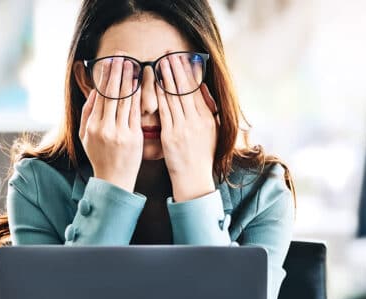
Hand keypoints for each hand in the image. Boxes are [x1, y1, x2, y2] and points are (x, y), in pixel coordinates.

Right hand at [78, 58, 142, 192]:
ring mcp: (120, 133)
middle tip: (122, 56)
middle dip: (117, 73)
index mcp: (92, 126)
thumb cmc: (99, 157)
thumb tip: (94, 92)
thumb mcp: (85, 136)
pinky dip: (137, 97)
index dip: (106, 76)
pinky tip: (140, 84)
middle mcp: (105, 128)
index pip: (100, 96)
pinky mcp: (134, 137)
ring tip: (132, 64)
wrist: (114, 180)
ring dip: (129, 80)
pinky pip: (136, 112)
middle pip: (112, 94)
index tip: (110, 61)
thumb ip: (88, 113)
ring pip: (125, 100)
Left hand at [156, 55, 218, 201]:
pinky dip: (160, 96)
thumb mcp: (211, 132)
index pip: (197, 89)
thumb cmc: (200, 157)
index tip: (182, 57)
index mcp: (207, 118)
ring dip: (167, 77)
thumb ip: (208, 110)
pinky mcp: (171, 136)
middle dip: (177, 68)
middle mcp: (197, 120)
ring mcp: (184, 128)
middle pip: (186, 89)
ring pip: (175, 97)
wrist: (194, 180)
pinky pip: (164, 111)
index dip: (188, 72)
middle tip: (170, 52)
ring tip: (161, 61)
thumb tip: (204, 89)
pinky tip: (154, 84)